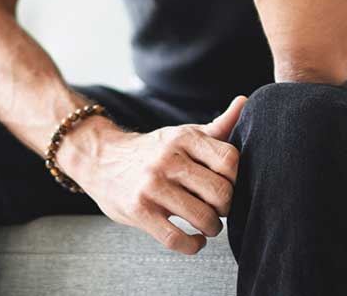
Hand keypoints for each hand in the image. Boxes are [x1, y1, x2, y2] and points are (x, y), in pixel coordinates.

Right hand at [69, 94, 247, 254]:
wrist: (101, 159)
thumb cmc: (153, 150)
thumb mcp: (182, 134)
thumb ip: (217, 126)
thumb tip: (245, 101)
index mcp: (182, 137)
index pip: (230, 160)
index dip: (237, 178)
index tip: (228, 184)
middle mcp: (168, 158)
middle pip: (221, 193)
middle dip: (226, 207)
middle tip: (218, 208)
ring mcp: (152, 185)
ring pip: (203, 218)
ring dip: (212, 228)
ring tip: (206, 224)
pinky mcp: (139, 210)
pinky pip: (177, 239)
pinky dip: (193, 245)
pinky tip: (193, 238)